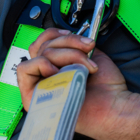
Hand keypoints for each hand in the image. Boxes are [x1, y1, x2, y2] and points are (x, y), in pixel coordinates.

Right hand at [16, 28, 139, 139]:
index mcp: (55, 68)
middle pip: (42, 46)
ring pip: (38, 55)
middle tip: (87, 49)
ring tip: (83, 66)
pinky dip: (41, 64)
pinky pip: (24, 70)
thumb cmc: (106, 87)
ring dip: (65, 54)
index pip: (41, 43)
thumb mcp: (88, 55)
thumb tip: (62, 34)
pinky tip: (58, 71)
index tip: (73, 35)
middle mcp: (44, 78)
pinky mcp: (32, 99)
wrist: (115, 106)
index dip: (54, 34)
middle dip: (68, 44)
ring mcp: (37, 88)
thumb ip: (71, 45)